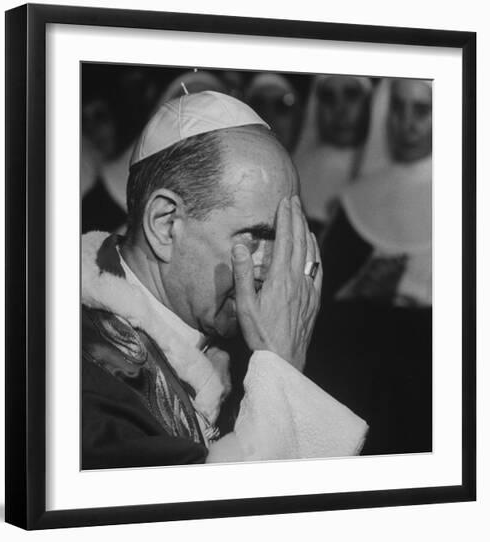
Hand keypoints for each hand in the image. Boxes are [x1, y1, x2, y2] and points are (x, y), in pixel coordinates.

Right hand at [231, 195, 321, 370]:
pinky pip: (317, 269)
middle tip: (294, 201)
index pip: (285, 240)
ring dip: (307, 232)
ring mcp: (308, 289)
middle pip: (300, 241)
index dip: (285, 218)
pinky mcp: (314, 300)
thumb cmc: (260, 333)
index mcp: (280, 277)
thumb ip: (242, 273)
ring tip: (302, 218)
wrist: (284, 358)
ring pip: (311, 253)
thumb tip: (240, 245)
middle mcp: (297, 279)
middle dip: (297, 218)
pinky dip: (315, 253)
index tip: (285, 201)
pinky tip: (313, 248)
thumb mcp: (244, 304)